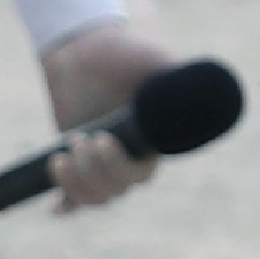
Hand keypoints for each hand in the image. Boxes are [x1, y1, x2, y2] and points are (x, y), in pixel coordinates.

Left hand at [36, 18, 174, 211]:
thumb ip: (180, 81)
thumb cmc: (123, 55)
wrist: (83, 50)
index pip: (140, 175)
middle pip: (116, 188)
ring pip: (96, 196)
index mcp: (152, 142)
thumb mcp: (156, 63)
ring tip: (60, 156)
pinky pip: (76, 197)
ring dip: (76, 182)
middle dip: (94, 168)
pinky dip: (67, 204)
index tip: (102, 139)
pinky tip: (56, 208)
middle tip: (79, 138)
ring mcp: (104, 163)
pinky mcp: (80, 164)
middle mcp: (131, 157)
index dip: (119, 167)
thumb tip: (203, 96)